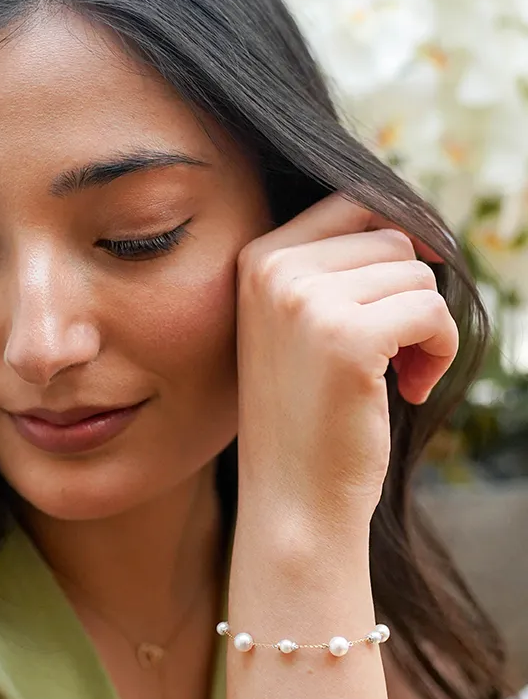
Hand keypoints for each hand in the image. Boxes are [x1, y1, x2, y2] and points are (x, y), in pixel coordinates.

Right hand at [235, 193, 458, 532]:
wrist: (291, 494)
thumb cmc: (306, 409)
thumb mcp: (300, 322)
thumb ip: (335, 264)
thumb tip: (416, 224)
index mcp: (257, 258)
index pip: (352, 203)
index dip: (398, 238)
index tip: (411, 286)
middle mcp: (273, 270)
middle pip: (391, 239)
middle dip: (410, 293)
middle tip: (397, 352)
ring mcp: (305, 301)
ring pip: (417, 275)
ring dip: (426, 326)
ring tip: (399, 374)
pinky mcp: (347, 338)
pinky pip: (432, 313)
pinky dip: (441, 350)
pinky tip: (411, 387)